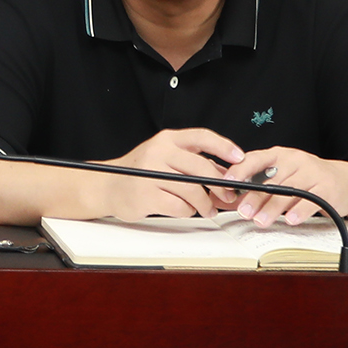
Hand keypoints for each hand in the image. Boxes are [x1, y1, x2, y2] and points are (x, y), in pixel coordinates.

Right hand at [104, 129, 247, 218]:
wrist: (108, 186)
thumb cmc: (141, 173)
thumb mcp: (167, 160)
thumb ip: (196, 166)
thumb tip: (228, 179)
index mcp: (167, 140)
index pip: (201, 137)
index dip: (224, 147)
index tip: (240, 158)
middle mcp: (159, 152)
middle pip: (201, 167)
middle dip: (220, 185)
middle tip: (228, 196)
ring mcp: (152, 173)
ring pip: (193, 190)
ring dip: (205, 204)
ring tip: (207, 209)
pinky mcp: (147, 195)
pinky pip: (180, 206)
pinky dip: (187, 211)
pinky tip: (184, 210)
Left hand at [228, 146, 347, 226]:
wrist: (345, 182)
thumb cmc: (307, 179)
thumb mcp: (283, 175)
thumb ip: (259, 184)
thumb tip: (229, 198)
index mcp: (280, 155)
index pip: (256, 158)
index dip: (240, 170)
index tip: (228, 183)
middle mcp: (297, 160)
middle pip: (272, 180)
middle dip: (255, 197)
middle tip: (243, 211)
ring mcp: (314, 173)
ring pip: (289, 191)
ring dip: (273, 208)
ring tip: (261, 221)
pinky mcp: (328, 189)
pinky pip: (311, 200)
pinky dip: (299, 211)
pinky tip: (289, 220)